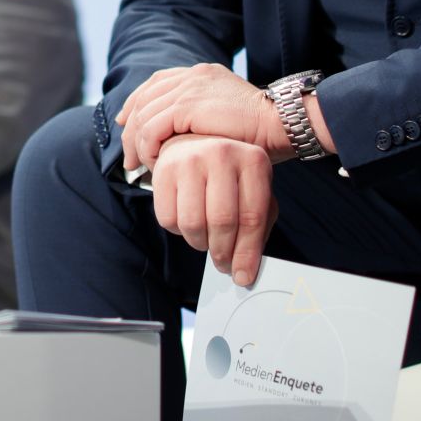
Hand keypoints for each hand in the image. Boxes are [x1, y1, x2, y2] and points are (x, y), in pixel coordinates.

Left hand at [116, 63, 282, 172]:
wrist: (280, 124)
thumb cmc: (260, 130)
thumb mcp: (225, 115)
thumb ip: (202, 116)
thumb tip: (178, 134)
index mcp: (201, 73)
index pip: (156, 83)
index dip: (136, 102)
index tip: (125, 123)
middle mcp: (192, 75)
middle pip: (145, 99)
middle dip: (130, 129)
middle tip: (128, 157)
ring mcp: (189, 87)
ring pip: (144, 115)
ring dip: (137, 143)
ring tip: (139, 166)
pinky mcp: (188, 105)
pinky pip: (152, 128)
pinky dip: (147, 147)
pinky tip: (152, 162)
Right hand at [150, 135, 276, 286]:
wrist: (194, 145)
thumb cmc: (229, 178)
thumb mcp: (254, 194)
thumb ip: (257, 230)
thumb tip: (243, 273)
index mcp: (253, 160)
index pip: (253, 217)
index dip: (247, 253)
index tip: (243, 275)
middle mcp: (222, 153)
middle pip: (222, 221)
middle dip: (222, 253)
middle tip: (223, 263)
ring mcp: (190, 159)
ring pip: (193, 223)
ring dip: (200, 243)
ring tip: (206, 239)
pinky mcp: (163, 170)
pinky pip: (167, 219)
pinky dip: (178, 232)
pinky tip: (188, 222)